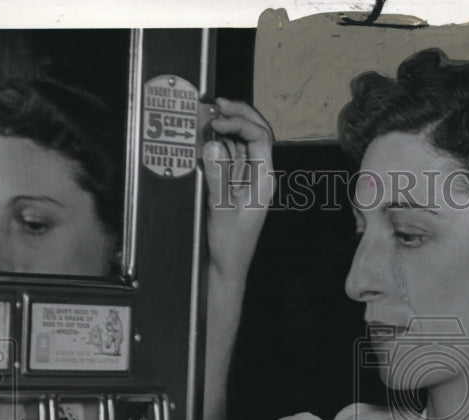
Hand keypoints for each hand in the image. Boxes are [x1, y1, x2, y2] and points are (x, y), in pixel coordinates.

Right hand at [202, 98, 275, 280]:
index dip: (240, 123)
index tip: (217, 120)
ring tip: (207, 115)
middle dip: (238, 115)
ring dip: (226, 126)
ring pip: (242, 141)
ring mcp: (247, 178)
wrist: (227, 267)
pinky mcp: (234, 183)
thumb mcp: (221, 210)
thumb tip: (212, 144)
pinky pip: (229, 155)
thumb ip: (217, 177)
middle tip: (216, 103)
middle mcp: (259, 175)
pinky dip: (218, 142)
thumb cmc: (229, 245)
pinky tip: (205, 136)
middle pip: (256, 132)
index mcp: (264, 180)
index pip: (260, 137)